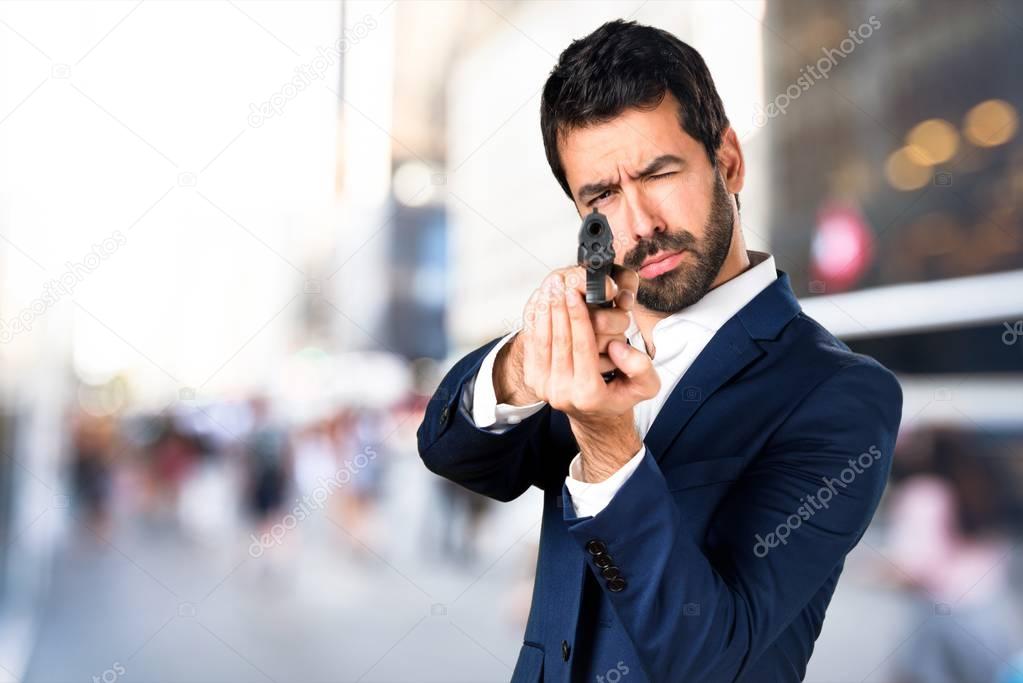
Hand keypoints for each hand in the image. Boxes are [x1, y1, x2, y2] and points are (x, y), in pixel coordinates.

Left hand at [494, 265, 651, 410]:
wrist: (596, 416)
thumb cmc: (620, 396)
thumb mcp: (646, 386)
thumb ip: (640, 367)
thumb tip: (617, 348)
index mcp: (589, 393)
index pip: (582, 346)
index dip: (577, 316)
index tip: (574, 292)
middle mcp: (562, 392)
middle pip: (559, 340)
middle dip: (558, 307)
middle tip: (559, 280)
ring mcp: (545, 388)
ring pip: (542, 341)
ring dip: (545, 310)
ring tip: (549, 287)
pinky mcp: (534, 381)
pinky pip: (533, 346)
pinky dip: (535, 322)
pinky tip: (540, 302)